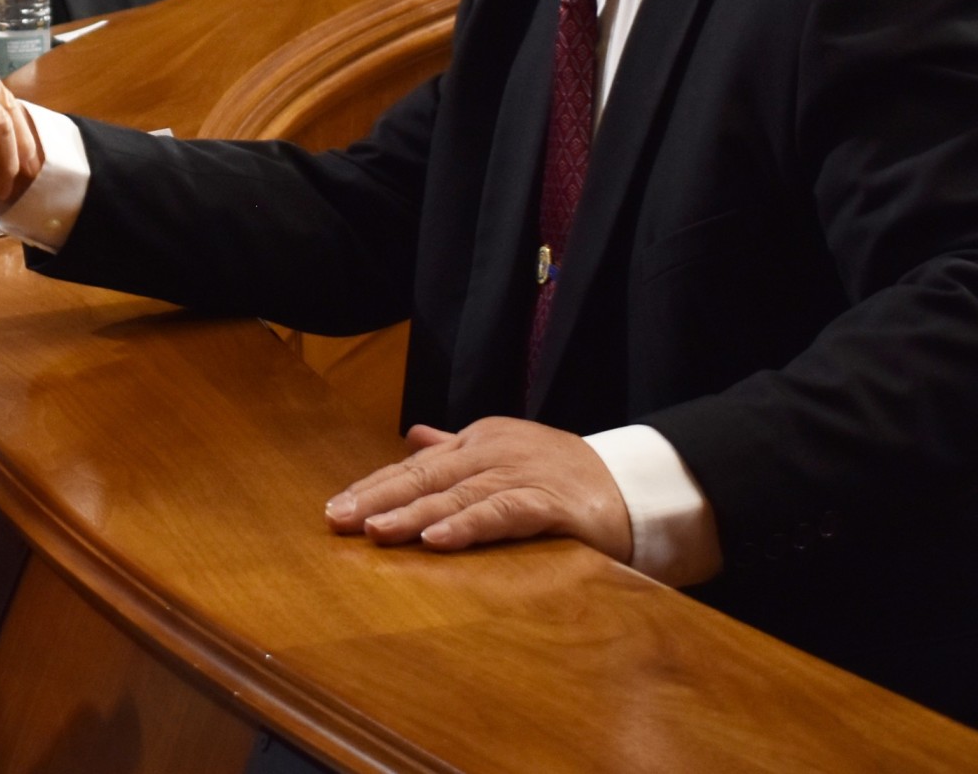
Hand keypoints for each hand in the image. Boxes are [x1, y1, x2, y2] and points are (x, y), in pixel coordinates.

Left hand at [323, 418, 632, 561]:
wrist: (641, 485)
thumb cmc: (568, 476)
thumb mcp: (507, 455)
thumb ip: (458, 450)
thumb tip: (413, 438)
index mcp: (481, 440)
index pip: (417, 466)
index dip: (375, 486)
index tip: (336, 506)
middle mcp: (495, 452)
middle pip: (425, 477)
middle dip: (378, 497)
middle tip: (337, 518)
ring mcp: (522, 474)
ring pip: (456, 495)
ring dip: (411, 513)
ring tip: (373, 530)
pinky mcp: (550, 502)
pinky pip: (501, 514)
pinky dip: (467, 525)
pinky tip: (436, 539)